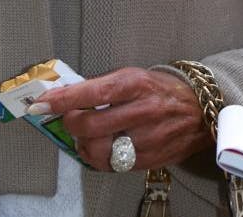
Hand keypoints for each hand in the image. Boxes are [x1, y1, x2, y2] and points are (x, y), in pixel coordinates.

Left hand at [32, 67, 211, 171]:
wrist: (200, 111)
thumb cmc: (164, 91)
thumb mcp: (135, 77)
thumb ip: (102, 86)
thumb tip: (66, 94)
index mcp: (136, 84)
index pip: (92, 91)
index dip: (62, 99)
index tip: (41, 103)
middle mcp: (142, 110)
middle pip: (89, 124)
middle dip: (71, 122)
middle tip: (70, 118)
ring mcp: (146, 137)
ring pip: (98, 149)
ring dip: (82, 144)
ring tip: (85, 136)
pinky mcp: (148, 158)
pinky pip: (111, 164)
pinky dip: (99, 157)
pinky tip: (102, 146)